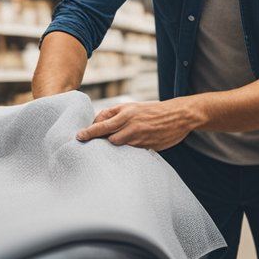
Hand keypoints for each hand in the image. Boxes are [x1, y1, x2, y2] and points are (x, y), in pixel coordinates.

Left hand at [76, 99, 204, 150]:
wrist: (180, 115)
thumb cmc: (153, 111)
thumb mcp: (133, 107)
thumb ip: (115, 114)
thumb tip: (98, 123)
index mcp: (126, 113)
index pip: (101, 125)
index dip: (88, 133)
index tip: (79, 137)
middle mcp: (131, 125)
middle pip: (107, 138)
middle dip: (100, 143)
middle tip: (92, 146)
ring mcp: (139, 138)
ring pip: (119, 146)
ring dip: (113, 148)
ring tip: (110, 150)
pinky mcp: (147, 146)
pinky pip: (131, 152)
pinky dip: (127, 151)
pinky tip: (127, 151)